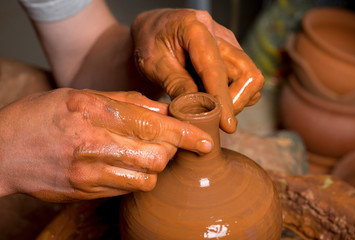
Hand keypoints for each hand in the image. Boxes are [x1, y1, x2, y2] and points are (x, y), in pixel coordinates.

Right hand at [0, 89, 212, 201]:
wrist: (4, 150)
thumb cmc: (44, 115)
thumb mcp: (83, 95)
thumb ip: (128, 102)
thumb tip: (164, 110)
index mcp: (95, 112)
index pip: (154, 126)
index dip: (187, 134)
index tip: (206, 140)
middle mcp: (94, 144)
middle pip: (158, 157)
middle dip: (171, 151)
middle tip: (166, 141)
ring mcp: (89, 173)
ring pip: (147, 178)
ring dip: (155, 166)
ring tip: (144, 153)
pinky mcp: (86, 192)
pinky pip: (128, 189)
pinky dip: (137, 177)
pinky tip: (126, 165)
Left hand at [131, 9, 263, 132]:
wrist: (154, 30)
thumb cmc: (150, 43)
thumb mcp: (153, 66)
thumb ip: (176, 85)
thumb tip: (198, 111)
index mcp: (194, 27)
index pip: (216, 68)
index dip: (223, 99)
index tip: (226, 124)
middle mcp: (219, 33)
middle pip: (247, 72)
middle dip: (235, 101)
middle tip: (214, 118)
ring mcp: (229, 43)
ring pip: (250, 77)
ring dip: (236, 99)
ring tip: (210, 107)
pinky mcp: (232, 53)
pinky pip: (244, 79)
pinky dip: (234, 94)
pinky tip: (212, 98)